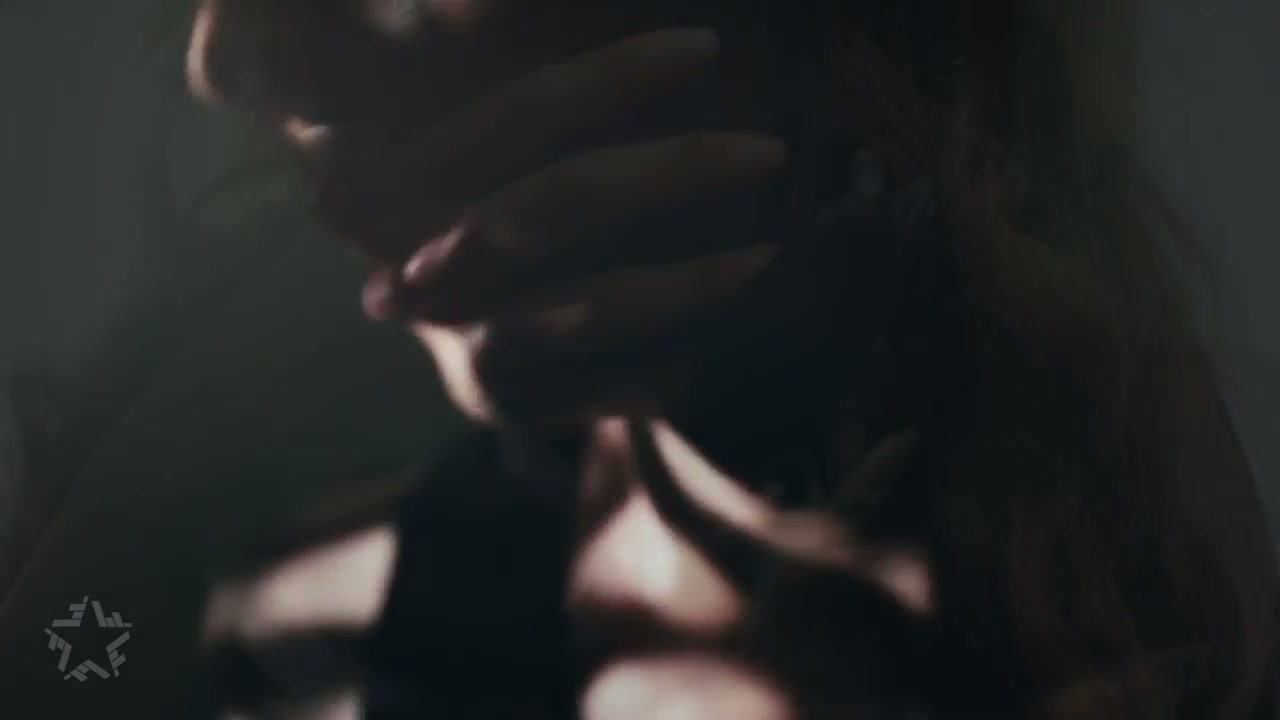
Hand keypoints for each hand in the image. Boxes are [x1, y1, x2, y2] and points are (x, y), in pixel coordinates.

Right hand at [314, 29, 789, 427]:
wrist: (399, 307)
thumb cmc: (431, 187)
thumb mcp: (425, 119)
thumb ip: (459, 63)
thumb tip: (482, 4)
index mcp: (379, 191)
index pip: (515, 116)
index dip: (610, 77)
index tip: (703, 47)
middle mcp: (414, 275)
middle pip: (559, 205)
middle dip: (671, 170)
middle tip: (769, 151)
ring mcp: (463, 346)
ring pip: (596, 306)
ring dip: (696, 281)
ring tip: (779, 256)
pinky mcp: (507, 401)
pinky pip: (616, 381)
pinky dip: (686, 360)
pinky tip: (757, 335)